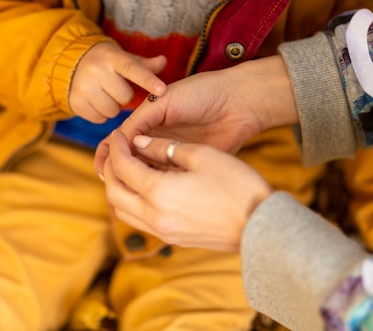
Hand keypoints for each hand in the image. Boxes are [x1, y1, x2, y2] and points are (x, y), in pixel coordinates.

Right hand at [70, 42, 166, 122]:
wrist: (73, 64)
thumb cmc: (107, 63)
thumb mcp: (124, 59)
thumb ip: (145, 65)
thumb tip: (163, 61)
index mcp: (112, 57)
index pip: (133, 70)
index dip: (148, 81)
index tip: (162, 90)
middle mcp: (95, 70)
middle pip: (125, 97)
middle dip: (125, 96)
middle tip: (117, 88)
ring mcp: (82, 87)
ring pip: (112, 111)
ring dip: (114, 107)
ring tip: (107, 94)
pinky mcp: (75, 102)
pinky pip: (99, 119)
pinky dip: (102, 114)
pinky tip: (97, 101)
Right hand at [95, 55, 297, 173]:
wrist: (238, 101)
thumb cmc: (202, 93)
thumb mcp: (164, 101)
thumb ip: (141, 120)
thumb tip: (117, 143)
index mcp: (147, 122)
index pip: (119, 142)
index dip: (108, 155)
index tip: (103, 167)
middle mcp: (156, 140)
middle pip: (130, 161)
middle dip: (118, 172)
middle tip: (113, 182)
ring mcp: (172, 154)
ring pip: (147, 173)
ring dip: (136, 181)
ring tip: (129, 190)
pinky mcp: (189, 165)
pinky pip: (168, 179)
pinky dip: (157, 185)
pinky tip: (151, 193)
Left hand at [102, 131, 271, 251]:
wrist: (261, 225)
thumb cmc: (237, 185)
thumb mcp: (202, 156)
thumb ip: (165, 148)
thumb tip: (139, 142)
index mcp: (159, 193)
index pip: (122, 167)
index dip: (117, 147)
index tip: (119, 133)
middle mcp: (154, 217)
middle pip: (114, 192)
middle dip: (110, 167)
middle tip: (117, 149)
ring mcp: (162, 231)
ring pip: (122, 210)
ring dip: (118, 187)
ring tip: (127, 166)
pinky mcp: (172, 238)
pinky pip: (138, 219)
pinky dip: (132, 201)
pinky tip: (144, 186)